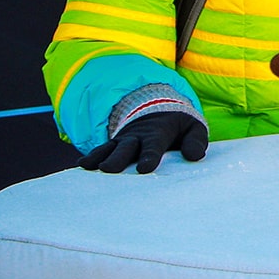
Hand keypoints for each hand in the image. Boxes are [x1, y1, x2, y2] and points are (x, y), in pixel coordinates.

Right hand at [81, 110, 208, 172]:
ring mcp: (124, 139)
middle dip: (117, 158)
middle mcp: (138, 136)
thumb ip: (196, 141)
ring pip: (110, 148)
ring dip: (99, 158)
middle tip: (108, 170)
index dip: (150, 156)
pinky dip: (92, 157)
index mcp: (159, 132)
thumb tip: (195, 156)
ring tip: (87, 168)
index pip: (154, 145)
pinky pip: (101, 150)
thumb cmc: (180, 126)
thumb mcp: (193, 128)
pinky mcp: (115, 143)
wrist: (161, 108)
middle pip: (126, 147)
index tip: (144, 169)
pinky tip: (82, 167)